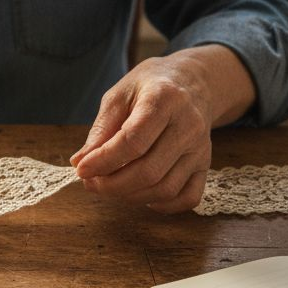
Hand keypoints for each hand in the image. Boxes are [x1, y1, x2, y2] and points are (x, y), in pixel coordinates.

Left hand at [70, 46, 253, 212]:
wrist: (192, 82)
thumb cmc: (150, 87)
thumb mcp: (119, 95)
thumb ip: (101, 129)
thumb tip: (81, 163)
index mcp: (164, 99)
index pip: (133, 141)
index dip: (103, 161)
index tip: (81, 169)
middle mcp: (188, 125)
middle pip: (149, 171)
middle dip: (113, 185)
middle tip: (91, 183)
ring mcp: (200, 148)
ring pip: (166, 188)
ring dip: (131, 196)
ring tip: (109, 186)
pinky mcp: (206, 164)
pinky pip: (188, 197)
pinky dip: (162, 205)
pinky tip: (142, 194)